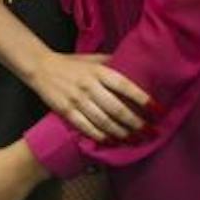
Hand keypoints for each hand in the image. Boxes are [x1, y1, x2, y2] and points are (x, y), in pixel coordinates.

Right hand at [26, 50, 146, 141]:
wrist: (41, 67)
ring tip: (134, 140)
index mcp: (99, 71)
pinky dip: (99, 136)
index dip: (142, 99)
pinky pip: (86, 127)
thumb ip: (113, 63)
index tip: (157, 110)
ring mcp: (77, 99)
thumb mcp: (93, 58)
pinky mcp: (66, 111)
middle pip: (117, 108)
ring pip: (103, 121)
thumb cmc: (72, 64)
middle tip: (150, 132)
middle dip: (135, 123)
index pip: (126, 86)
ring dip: (120, 133)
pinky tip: (111, 141)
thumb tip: (136, 67)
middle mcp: (90, 86)